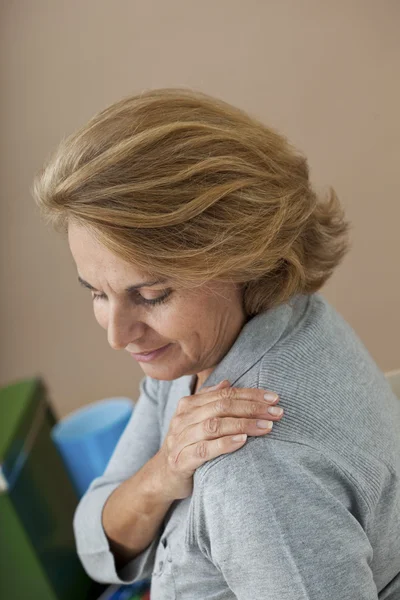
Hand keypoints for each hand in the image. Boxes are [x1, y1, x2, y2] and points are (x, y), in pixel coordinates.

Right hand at [155, 380, 282, 500]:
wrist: (163, 476)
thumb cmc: (187, 445)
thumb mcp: (196, 420)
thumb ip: (210, 400)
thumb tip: (228, 382)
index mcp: (189, 405)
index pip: (224, 394)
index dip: (250, 394)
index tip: (274, 399)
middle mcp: (183, 418)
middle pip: (221, 407)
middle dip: (252, 408)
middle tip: (277, 412)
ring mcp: (181, 439)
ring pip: (214, 425)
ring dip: (243, 424)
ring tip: (266, 427)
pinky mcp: (181, 460)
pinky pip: (204, 450)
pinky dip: (225, 443)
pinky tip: (243, 440)